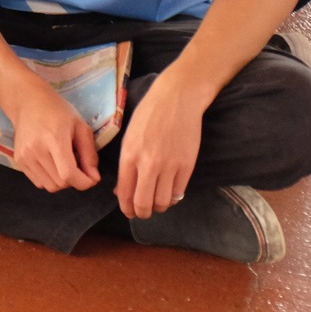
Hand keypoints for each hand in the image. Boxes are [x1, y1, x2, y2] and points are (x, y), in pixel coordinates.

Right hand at [3, 80, 101, 192]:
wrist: (28, 102)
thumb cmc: (58, 111)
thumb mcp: (80, 127)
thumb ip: (89, 154)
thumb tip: (94, 178)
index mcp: (54, 139)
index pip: (68, 174)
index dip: (84, 182)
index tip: (92, 178)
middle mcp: (36, 150)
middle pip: (60, 183)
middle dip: (75, 181)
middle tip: (78, 167)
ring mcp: (25, 156)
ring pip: (49, 186)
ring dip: (62, 181)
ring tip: (64, 164)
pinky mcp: (18, 161)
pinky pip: (39, 183)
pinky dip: (49, 179)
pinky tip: (52, 164)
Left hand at [115, 75, 205, 219]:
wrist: (177, 99)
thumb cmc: (149, 115)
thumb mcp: (130, 137)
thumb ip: (127, 164)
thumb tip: (123, 190)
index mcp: (129, 155)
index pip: (125, 193)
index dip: (127, 208)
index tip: (129, 211)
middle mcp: (148, 163)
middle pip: (144, 203)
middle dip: (142, 213)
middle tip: (143, 212)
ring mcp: (169, 165)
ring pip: (162, 202)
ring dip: (159, 207)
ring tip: (157, 202)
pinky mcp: (187, 165)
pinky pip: (178, 192)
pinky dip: (173, 197)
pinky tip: (169, 193)